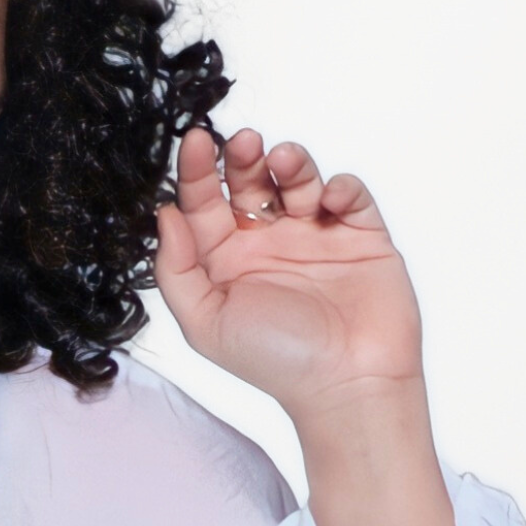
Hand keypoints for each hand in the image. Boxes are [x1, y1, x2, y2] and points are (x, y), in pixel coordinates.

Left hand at [154, 126, 425, 425]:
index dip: (199, 171)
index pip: (206, 205)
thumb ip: (178, 270)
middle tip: (242, 142)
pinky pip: (348, 193)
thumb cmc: (276, 361)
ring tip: (281, 162)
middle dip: (244, 156)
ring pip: (298, 178)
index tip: (195, 141)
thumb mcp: (206, 322)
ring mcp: (315, 235)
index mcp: (228, 263)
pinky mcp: (359, 234)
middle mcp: (269, 244)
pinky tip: (327, 201)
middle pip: (250, 181)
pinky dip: (339, 186)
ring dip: (290, 161)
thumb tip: (166, 214)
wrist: (347, 384)